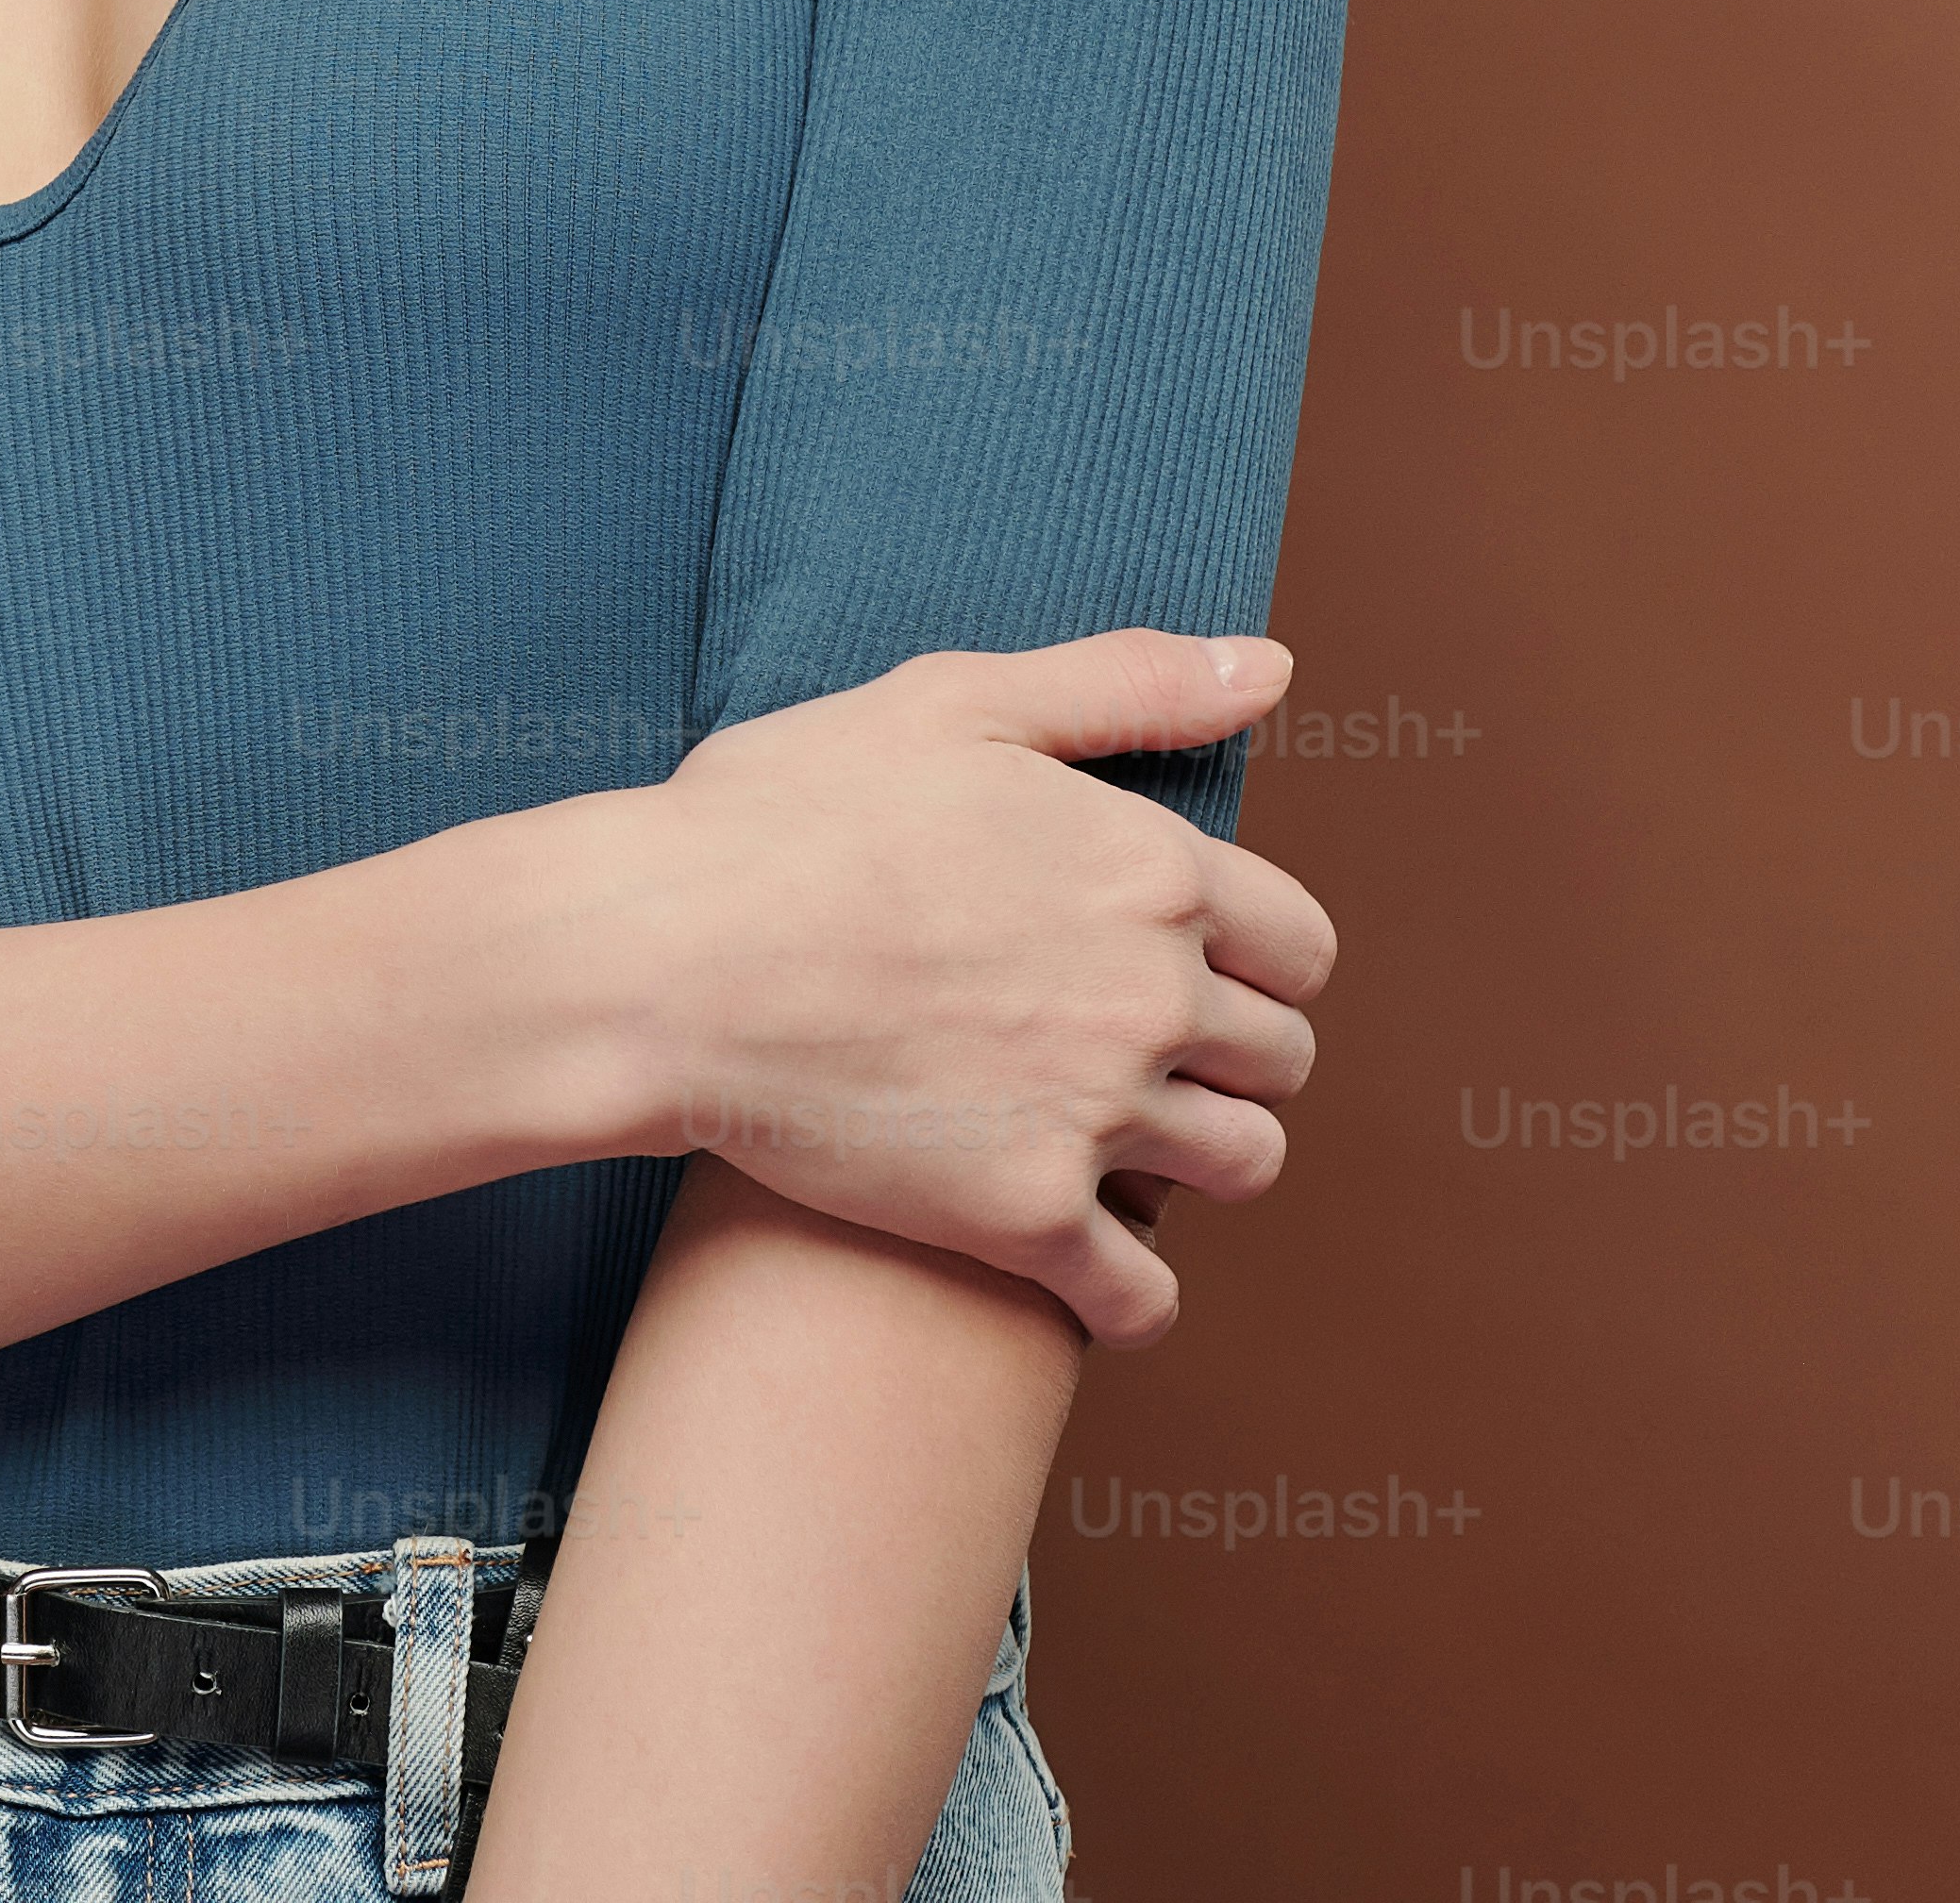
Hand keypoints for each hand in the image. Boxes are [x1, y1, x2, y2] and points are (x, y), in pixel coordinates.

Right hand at [446, 632, 1331, 1346]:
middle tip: (1138, 1055)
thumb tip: (1272, 663)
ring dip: (1196, 1163)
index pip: (1300, 946)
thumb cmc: (783, 816)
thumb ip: (1127, 682)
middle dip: (1228, 1060)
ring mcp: (1097, 1113)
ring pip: (1239, 1167)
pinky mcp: (1026, 1217)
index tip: (1191, 970)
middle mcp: (1153, 995)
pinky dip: (1129, 1293)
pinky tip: (1081, 1265)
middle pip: (1279, 1061)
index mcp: (1152, 868)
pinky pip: (1145, 1296)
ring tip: (1119, 1147)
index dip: (1254, 959)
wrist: (660, 961)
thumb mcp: (954, 704)